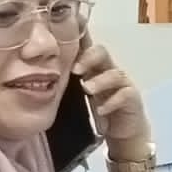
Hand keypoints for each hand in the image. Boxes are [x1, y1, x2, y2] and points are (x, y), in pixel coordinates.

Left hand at [73, 39, 150, 162]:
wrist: (123, 131)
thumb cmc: (99, 110)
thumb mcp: (80, 96)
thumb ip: (67, 84)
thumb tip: (39, 80)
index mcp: (93, 67)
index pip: (86, 47)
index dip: (78, 39)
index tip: (63, 41)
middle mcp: (108, 70)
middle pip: (102, 53)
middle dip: (88, 58)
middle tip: (75, 70)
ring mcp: (123, 84)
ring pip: (115, 74)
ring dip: (100, 81)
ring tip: (87, 90)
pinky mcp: (133, 98)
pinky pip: (125, 94)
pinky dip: (112, 101)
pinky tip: (101, 110)